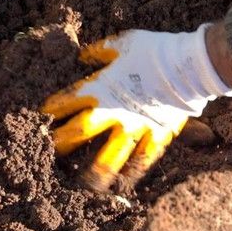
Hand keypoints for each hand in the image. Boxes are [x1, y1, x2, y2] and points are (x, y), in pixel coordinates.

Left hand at [41, 25, 231, 189]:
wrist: (190, 65)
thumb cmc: (156, 50)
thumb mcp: (123, 43)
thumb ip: (100, 51)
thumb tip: (83, 57)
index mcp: (103, 87)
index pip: (68, 101)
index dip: (51, 109)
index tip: (40, 116)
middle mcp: (115, 112)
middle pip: (79, 132)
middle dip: (60, 143)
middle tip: (45, 153)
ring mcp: (136, 128)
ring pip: (109, 158)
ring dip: (92, 173)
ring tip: (82, 186)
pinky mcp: (156, 137)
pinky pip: (141, 161)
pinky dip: (131, 175)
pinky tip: (122, 186)